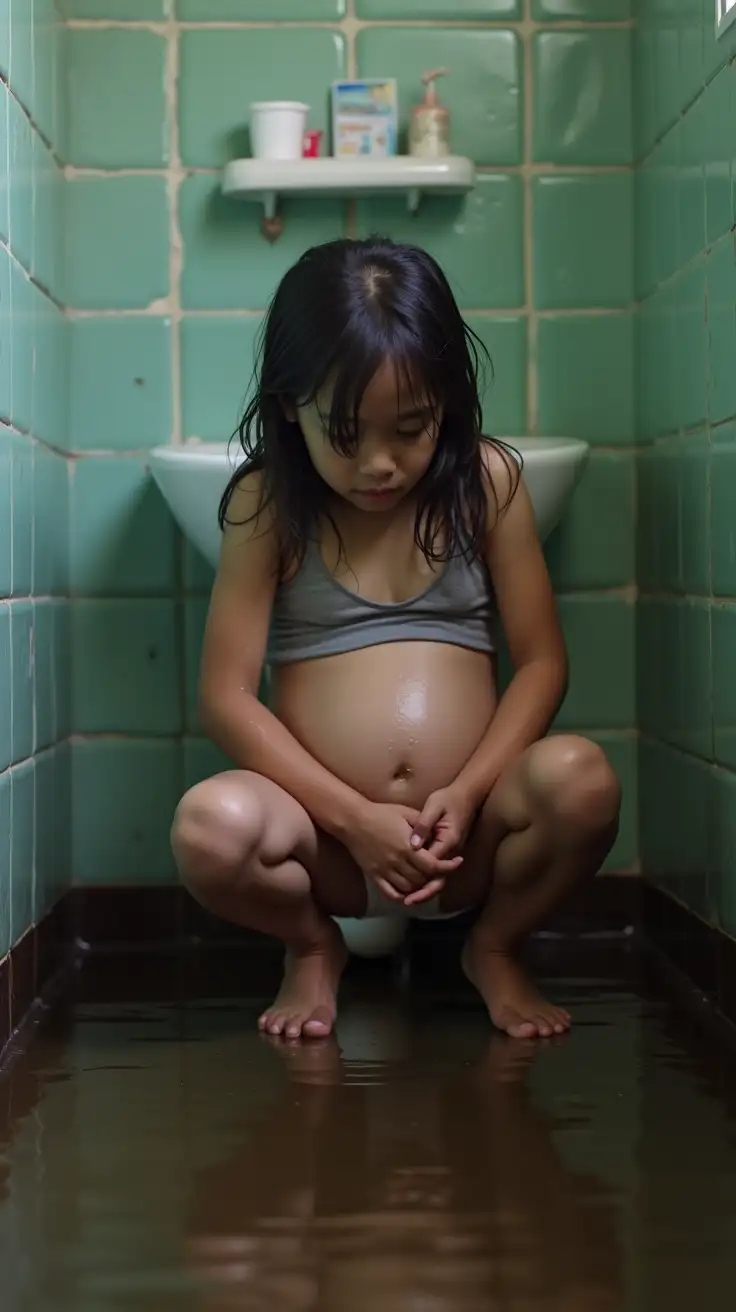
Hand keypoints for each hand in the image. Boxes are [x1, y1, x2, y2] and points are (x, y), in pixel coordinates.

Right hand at [345, 801, 462, 902]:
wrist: (353, 819)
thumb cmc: (381, 813)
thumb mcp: (406, 813)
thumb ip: (423, 825)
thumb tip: (438, 834)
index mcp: (408, 847)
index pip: (433, 866)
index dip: (448, 867)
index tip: (457, 863)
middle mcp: (397, 862)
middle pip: (423, 879)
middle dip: (434, 875)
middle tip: (439, 868)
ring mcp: (385, 870)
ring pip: (409, 888)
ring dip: (420, 885)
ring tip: (424, 876)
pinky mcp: (374, 875)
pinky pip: (390, 893)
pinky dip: (402, 895)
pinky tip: (408, 889)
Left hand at [404, 786, 476, 907]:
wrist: (465, 796)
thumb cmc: (448, 799)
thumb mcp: (434, 806)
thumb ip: (423, 824)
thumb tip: (413, 844)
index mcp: (448, 841)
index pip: (434, 865)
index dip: (420, 877)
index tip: (408, 886)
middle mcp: (451, 851)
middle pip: (439, 879)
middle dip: (424, 892)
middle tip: (407, 902)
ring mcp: (450, 853)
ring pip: (439, 878)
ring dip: (425, 889)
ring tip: (408, 899)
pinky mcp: (446, 852)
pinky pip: (437, 871)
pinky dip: (427, 880)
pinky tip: (414, 885)